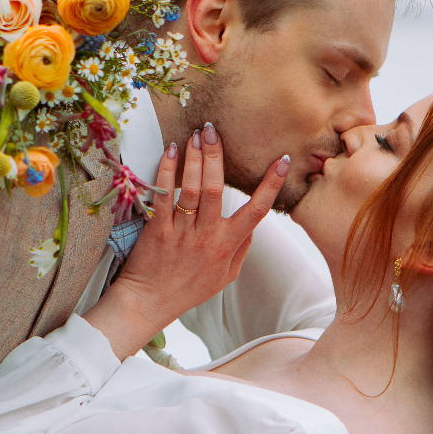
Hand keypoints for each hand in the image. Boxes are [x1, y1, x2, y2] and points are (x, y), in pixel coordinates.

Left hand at [83, 122, 289, 359]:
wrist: (149, 303)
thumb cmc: (188, 290)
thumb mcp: (225, 276)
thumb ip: (241, 249)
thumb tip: (254, 227)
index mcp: (228, 245)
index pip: (256, 211)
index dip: (271, 185)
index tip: (283, 161)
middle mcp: (207, 237)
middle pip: (216, 189)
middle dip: (216, 156)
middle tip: (214, 130)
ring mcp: (182, 233)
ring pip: (191, 189)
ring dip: (194, 159)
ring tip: (195, 135)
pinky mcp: (158, 231)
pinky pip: (164, 197)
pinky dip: (167, 172)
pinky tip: (170, 152)